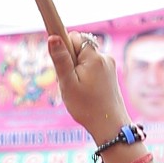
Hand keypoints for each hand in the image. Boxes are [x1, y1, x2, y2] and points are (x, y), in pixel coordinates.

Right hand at [47, 29, 128, 145]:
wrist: (110, 125)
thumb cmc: (86, 106)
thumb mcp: (68, 83)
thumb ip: (60, 59)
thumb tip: (53, 37)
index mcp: (93, 57)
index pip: (73, 37)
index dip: (64, 50)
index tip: (63, 66)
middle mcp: (104, 57)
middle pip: (79, 48)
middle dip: (71, 61)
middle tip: (70, 82)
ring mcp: (109, 65)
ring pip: (85, 59)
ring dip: (78, 70)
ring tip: (79, 89)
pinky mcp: (111, 74)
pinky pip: (93, 67)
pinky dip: (86, 76)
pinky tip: (87, 92)